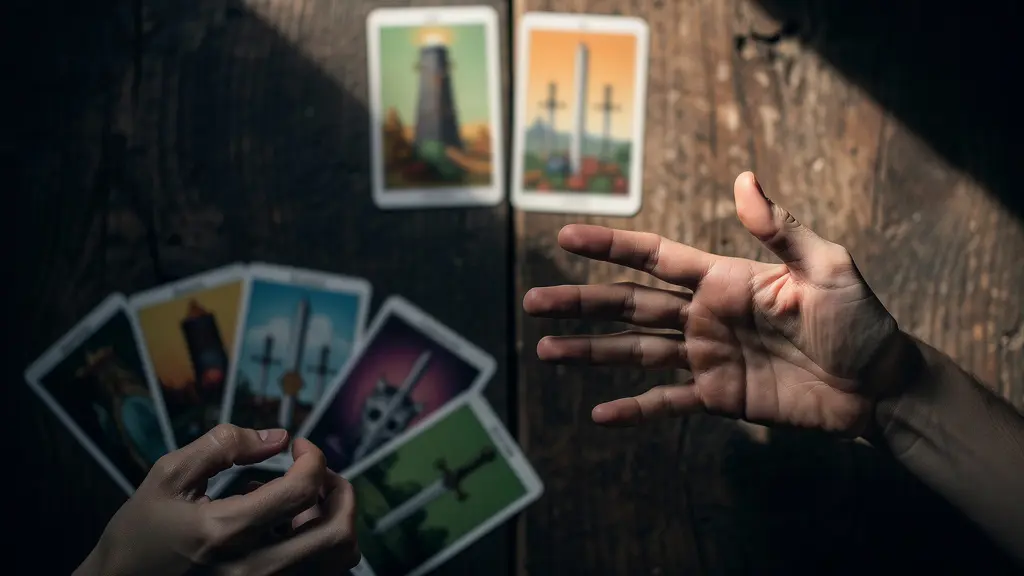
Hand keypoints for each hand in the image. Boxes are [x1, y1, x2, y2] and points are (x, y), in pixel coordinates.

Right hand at [76, 424, 358, 575]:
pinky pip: (317, 573)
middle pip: (336, 535)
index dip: (313, 458)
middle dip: (341, 493)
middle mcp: (253, 570)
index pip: (302, 491)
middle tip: (320, 473)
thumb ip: (224, 446)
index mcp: (226, 532)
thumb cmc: (140, 531)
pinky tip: (290, 527)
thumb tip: (279, 437)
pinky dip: (317, 545)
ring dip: (332, 521)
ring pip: (335, 560)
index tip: (300, 446)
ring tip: (307, 500)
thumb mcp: (169, 475)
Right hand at [523, 172, 904, 435]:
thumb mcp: (827, 268)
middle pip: (628, 305)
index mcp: (723, 280)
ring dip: (590, 352)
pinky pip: (668, 405)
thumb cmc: (860, 321)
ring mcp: (708, 358)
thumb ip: (780, 231)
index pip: (654, 257)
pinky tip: (600, 415)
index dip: (609, 247)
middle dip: (580, 302)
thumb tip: (744, 179)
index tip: (565, 236)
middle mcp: (704, 316)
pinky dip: (635, 411)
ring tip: (545, 350)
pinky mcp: (719, 398)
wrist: (879, 387)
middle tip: (533, 301)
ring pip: (635, 353)